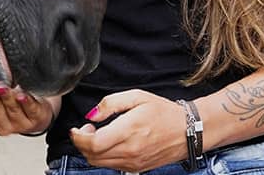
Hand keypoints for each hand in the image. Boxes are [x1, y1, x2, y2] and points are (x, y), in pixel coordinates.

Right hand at [0, 68, 54, 136]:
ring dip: (5, 98)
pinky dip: (26, 102)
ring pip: (11, 110)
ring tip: (1, 86)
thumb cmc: (7, 105)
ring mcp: (19, 122)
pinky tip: (22, 94)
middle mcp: (2, 124)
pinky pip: (31, 110)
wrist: (36, 113)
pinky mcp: (36, 117)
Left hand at [70, 90, 187, 170]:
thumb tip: (92, 114)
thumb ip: (111, 103)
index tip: (76, 128)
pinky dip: (103, 156)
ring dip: (91, 151)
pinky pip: (112, 166)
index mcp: (128, 131)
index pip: (93, 144)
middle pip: (93, 156)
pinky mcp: (137, 168)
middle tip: (86, 128)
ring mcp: (133, 162)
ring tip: (97, 133)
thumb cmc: (163, 111)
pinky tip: (109, 142)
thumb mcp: (137, 96)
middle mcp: (129, 151)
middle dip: (82, 143)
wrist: (187, 131)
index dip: (78, 137)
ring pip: (100, 164)